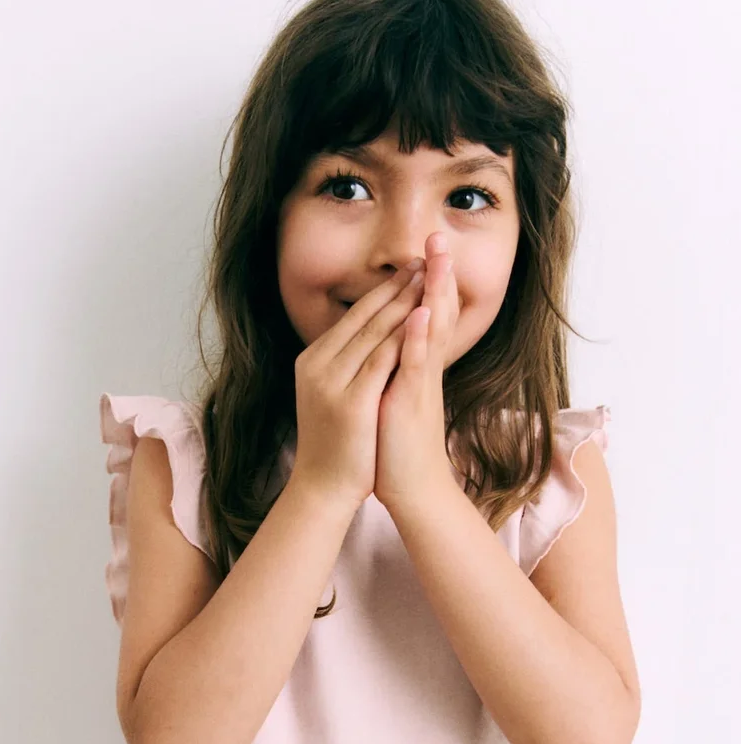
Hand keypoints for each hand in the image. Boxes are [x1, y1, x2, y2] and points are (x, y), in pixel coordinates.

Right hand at [290, 260, 427, 510]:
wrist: (324, 487)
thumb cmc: (337, 444)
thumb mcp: (334, 395)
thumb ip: (344, 366)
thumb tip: (363, 340)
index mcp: (314, 360)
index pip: (353, 316)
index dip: (384, 290)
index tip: (411, 268)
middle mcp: (318, 365)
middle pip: (364, 317)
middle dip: (398, 286)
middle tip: (426, 256)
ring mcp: (332, 382)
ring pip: (374, 332)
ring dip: (404, 300)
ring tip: (429, 273)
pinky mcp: (351, 402)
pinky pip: (381, 360)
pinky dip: (402, 335)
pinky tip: (420, 313)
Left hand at [374, 232, 460, 508]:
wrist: (412, 490)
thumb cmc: (398, 447)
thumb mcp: (396, 399)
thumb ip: (397, 370)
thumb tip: (391, 346)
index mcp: (417, 367)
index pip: (426, 314)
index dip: (428, 282)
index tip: (427, 249)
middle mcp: (423, 369)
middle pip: (436, 311)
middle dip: (437, 274)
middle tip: (439, 235)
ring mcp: (421, 384)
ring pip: (433, 330)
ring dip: (435, 292)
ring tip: (438, 256)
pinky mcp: (413, 402)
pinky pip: (419, 365)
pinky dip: (421, 338)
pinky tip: (423, 312)